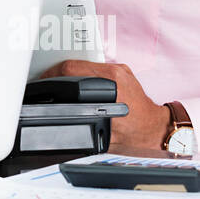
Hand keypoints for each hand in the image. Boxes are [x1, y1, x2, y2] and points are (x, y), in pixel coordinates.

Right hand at [41, 59, 170, 150]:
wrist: (156, 130)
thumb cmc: (137, 134)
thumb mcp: (106, 134)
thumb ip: (83, 123)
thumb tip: (61, 118)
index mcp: (111, 83)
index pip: (72, 69)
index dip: (52, 74)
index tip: (43, 80)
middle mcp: (116, 72)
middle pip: (76, 63)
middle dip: (57, 72)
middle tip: (46, 81)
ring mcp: (119, 70)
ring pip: (85, 63)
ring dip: (70, 72)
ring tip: (59, 83)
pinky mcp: (121, 72)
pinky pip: (96, 67)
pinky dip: (83, 74)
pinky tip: (77, 83)